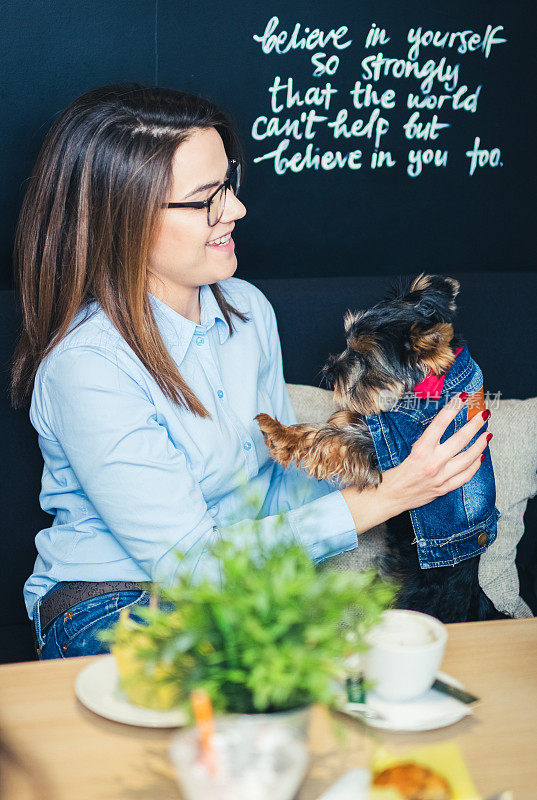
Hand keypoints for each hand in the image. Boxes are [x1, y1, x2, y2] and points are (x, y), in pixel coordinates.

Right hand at [340, 395, 490, 533]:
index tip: (462, 397)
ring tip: (487, 434)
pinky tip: (479, 457)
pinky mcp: (444, 488)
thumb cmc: (395, 473)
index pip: (440, 424)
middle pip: (460, 440)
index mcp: (420, 451)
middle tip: (484, 414)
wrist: (390, 497)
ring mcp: (440, 477)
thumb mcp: (407, 451)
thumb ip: (426, 442)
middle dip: (475, 425)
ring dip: (480, 445)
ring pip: (468, 458)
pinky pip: (465, 476)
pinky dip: (475, 466)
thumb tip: (442, 426)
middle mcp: (432, 463)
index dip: (452, 409)